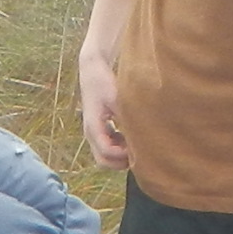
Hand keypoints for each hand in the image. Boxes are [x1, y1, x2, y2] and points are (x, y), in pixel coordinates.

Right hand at [76, 43, 132, 169]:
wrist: (93, 72)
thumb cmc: (105, 83)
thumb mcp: (118, 99)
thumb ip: (127, 118)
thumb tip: (142, 134)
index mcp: (94, 126)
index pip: (107, 152)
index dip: (123, 155)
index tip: (139, 148)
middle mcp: (90, 133)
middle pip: (103, 161)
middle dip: (121, 161)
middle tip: (139, 153)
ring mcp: (93, 133)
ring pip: (104, 157)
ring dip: (120, 155)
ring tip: (136, 144)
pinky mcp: (98, 130)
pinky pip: (107, 148)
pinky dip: (119, 148)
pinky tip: (131, 137)